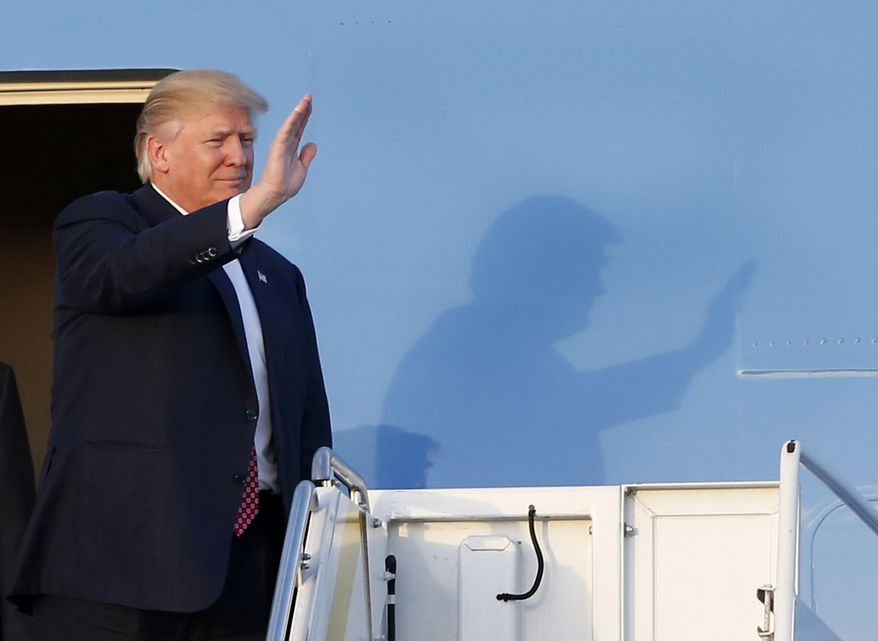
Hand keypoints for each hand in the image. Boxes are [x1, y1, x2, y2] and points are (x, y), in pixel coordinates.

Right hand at [240, 94, 316, 227]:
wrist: (277, 194)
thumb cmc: (286, 183)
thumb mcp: (302, 167)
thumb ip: (306, 155)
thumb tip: (312, 144)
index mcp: (292, 147)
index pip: (299, 128)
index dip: (305, 116)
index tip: (310, 104)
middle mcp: (286, 142)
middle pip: (296, 122)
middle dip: (303, 109)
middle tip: (309, 96)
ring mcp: (281, 144)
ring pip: (291, 124)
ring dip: (299, 112)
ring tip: (306, 100)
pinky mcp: (278, 147)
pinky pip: (286, 131)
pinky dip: (292, 121)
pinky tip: (298, 112)